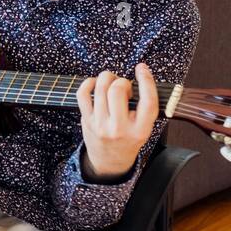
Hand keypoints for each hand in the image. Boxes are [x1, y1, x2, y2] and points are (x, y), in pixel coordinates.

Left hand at [75, 63, 157, 180]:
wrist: (110, 162)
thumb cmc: (129, 139)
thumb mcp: (144, 128)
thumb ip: (144, 106)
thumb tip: (139, 73)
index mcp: (140, 130)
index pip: (147, 101)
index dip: (146, 81)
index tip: (142, 68)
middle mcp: (119, 128)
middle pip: (117, 90)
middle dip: (121, 81)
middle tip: (124, 87)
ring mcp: (100, 125)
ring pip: (100, 88)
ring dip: (107, 78)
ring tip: (112, 83)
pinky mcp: (87, 121)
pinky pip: (83, 94)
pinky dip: (89, 83)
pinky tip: (96, 84)